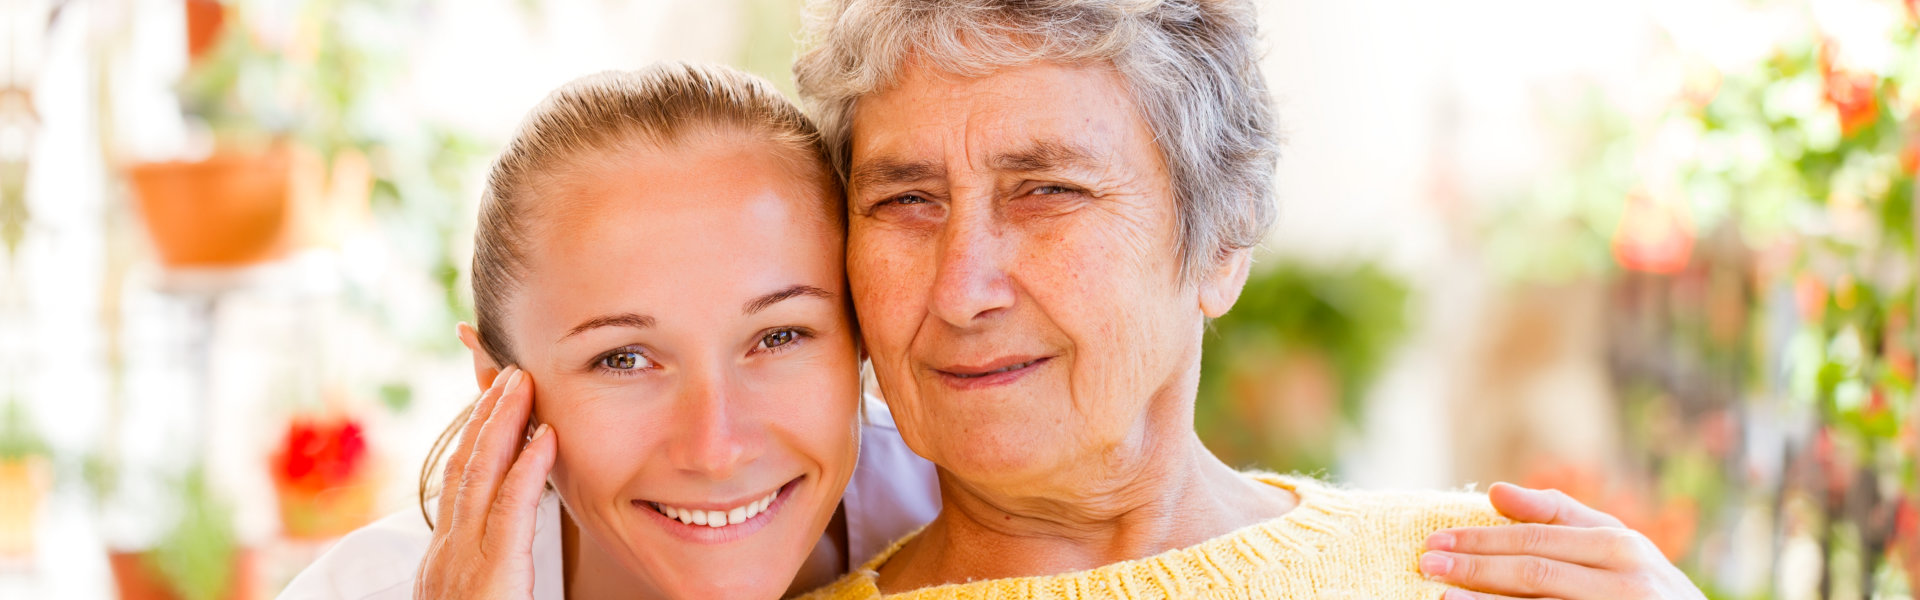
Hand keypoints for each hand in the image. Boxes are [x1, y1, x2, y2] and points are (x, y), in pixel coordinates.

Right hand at [414, 366, 556, 598]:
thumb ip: (492, 573)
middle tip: (506, 372)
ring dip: (503, 423)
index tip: (491, 402)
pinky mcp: (491, 573)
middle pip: (464, 466)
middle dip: (484, 415)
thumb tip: (507, 559)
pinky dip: (526, 468)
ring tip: (522, 382)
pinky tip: (544, 436)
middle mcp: (447, 551)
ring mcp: (462, 559)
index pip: (459, 483)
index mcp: (445, 558)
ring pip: (481, 475)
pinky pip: (510, 510)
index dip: (473, 439)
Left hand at [1418, 483, 1706, 599]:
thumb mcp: (1614, 545)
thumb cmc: (1647, 586)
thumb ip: (1558, 516)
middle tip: (1425, 564)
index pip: (1537, 540)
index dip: (1482, 540)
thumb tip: (1495, 491)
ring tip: (1440, 595)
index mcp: (1621, 545)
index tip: (1436, 540)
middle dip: (1474, 568)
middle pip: (1534, 572)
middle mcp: (1626, 579)